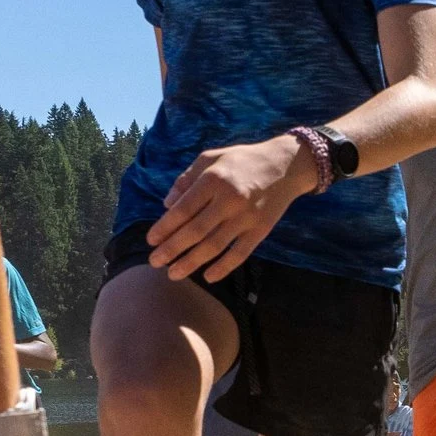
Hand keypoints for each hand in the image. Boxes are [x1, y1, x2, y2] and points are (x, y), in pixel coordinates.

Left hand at [148, 134, 317, 281]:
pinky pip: (240, 253)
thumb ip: (186, 179)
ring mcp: (246, 217)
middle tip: (155, 262)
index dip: (165, 227)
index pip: (183, 209)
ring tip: (173, 274)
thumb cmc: (242, 160)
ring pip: (214, 245)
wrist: (285, 165)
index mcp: (213, 180)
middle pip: (195, 231)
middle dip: (172, 249)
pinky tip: (208, 277)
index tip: (151, 241)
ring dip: (191, 263)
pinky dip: (224, 267)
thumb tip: (167, 205)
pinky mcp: (261, 229)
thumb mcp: (210, 158)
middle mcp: (229, 200)